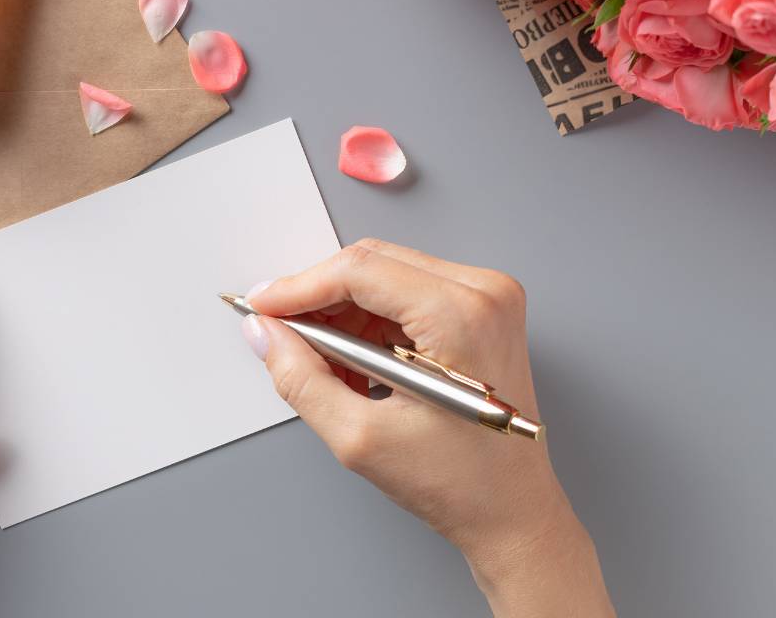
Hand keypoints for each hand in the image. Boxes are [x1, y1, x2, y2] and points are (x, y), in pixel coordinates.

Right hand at [243, 240, 612, 617]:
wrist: (513, 510)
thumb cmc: (463, 483)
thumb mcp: (361, 439)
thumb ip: (301, 379)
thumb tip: (265, 334)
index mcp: (462, 316)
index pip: (359, 271)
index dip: (298, 287)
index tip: (262, 306)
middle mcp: (483, 293)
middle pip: (371, 264)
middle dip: (318, 300)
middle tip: (283, 337)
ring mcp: (487, 297)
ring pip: (385, 276)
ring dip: (344, 316)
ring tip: (328, 370)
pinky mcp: (481, 309)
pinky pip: (406, 294)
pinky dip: (370, 324)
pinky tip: (357, 367)